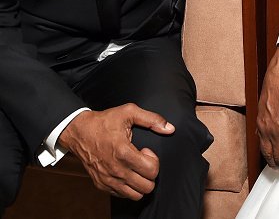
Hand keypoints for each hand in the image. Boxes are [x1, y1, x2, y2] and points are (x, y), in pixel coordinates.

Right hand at [58, 104, 174, 199]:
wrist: (80, 131)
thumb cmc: (104, 121)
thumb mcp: (129, 112)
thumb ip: (152, 119)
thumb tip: (170, 128)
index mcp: (123, 152)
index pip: (151, 170)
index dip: (154, 160)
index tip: (145, 150)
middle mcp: (115, 170)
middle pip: (146, 186)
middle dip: (150, 173)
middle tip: (143, 160)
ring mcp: (108, 179)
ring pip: (135, 195)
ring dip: (140, 182)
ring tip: (135, 167)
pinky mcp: (101, 184)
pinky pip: (122, 195)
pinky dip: (128, 187)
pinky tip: (126, 171)